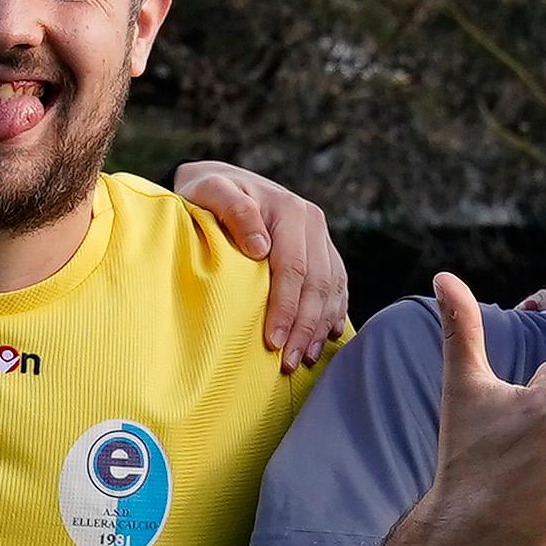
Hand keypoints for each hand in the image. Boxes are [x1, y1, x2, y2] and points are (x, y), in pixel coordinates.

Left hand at [174, 160, 347, 370]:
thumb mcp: (211, 191)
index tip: (273, 342)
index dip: (285, 308)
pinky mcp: (323, 251)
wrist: (224, 181)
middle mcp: (313, 223)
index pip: (293, 268)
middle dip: (304, 327)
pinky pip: (337, 287)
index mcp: (290, 211)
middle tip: (288, 363)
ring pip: (331, 289)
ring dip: (319, 327)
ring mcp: (322, 238)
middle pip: (317, 284)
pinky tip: (323, 339)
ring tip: (304, 359)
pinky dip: (331, 315)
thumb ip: (233, 211)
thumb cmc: (209, 192)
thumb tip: (260, 246)